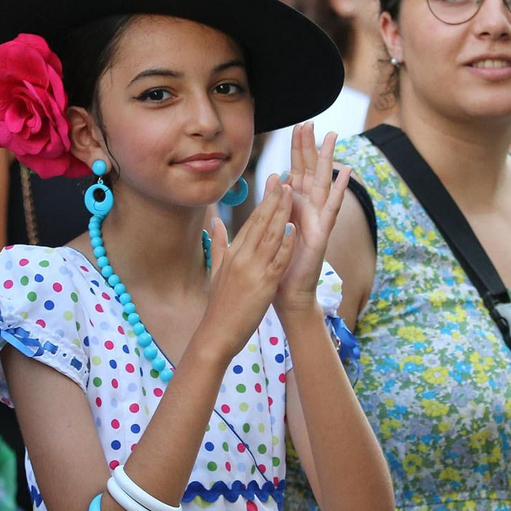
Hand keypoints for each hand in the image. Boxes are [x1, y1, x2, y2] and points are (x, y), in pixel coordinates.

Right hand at [197, 176, 295, 360]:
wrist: (216, 332)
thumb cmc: (219, 304)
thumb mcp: (216, 269)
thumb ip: (219, 244)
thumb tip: (216, 221)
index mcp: (233, 252)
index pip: (252, 221)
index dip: (265, 200)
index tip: (274, 183)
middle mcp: (242, 256)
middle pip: (261, 222)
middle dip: (275, 198)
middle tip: (286, 178)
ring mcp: (252, 269)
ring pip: (271, 235)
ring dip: (283, 213)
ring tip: (293, 193)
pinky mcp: (263, 284)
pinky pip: (277, 259)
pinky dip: (286, 243)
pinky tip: (294, 228)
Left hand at [275, 124, 351, 310]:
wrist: (285, 290)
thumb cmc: (278, 260)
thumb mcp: (272, 225)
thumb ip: (276, 201)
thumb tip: (276, 176)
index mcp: (294, 204)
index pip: (295, 169)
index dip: (297, 148)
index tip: (297, 125)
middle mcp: (308, 207)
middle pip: (310, 170)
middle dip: (310, 146)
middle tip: (310, 122)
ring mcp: (318, 217)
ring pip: (323, 182)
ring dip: (327, 159)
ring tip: (332, 136)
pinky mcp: (323, 231)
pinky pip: (332, 207)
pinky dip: (339, 189)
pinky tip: (347, 172)